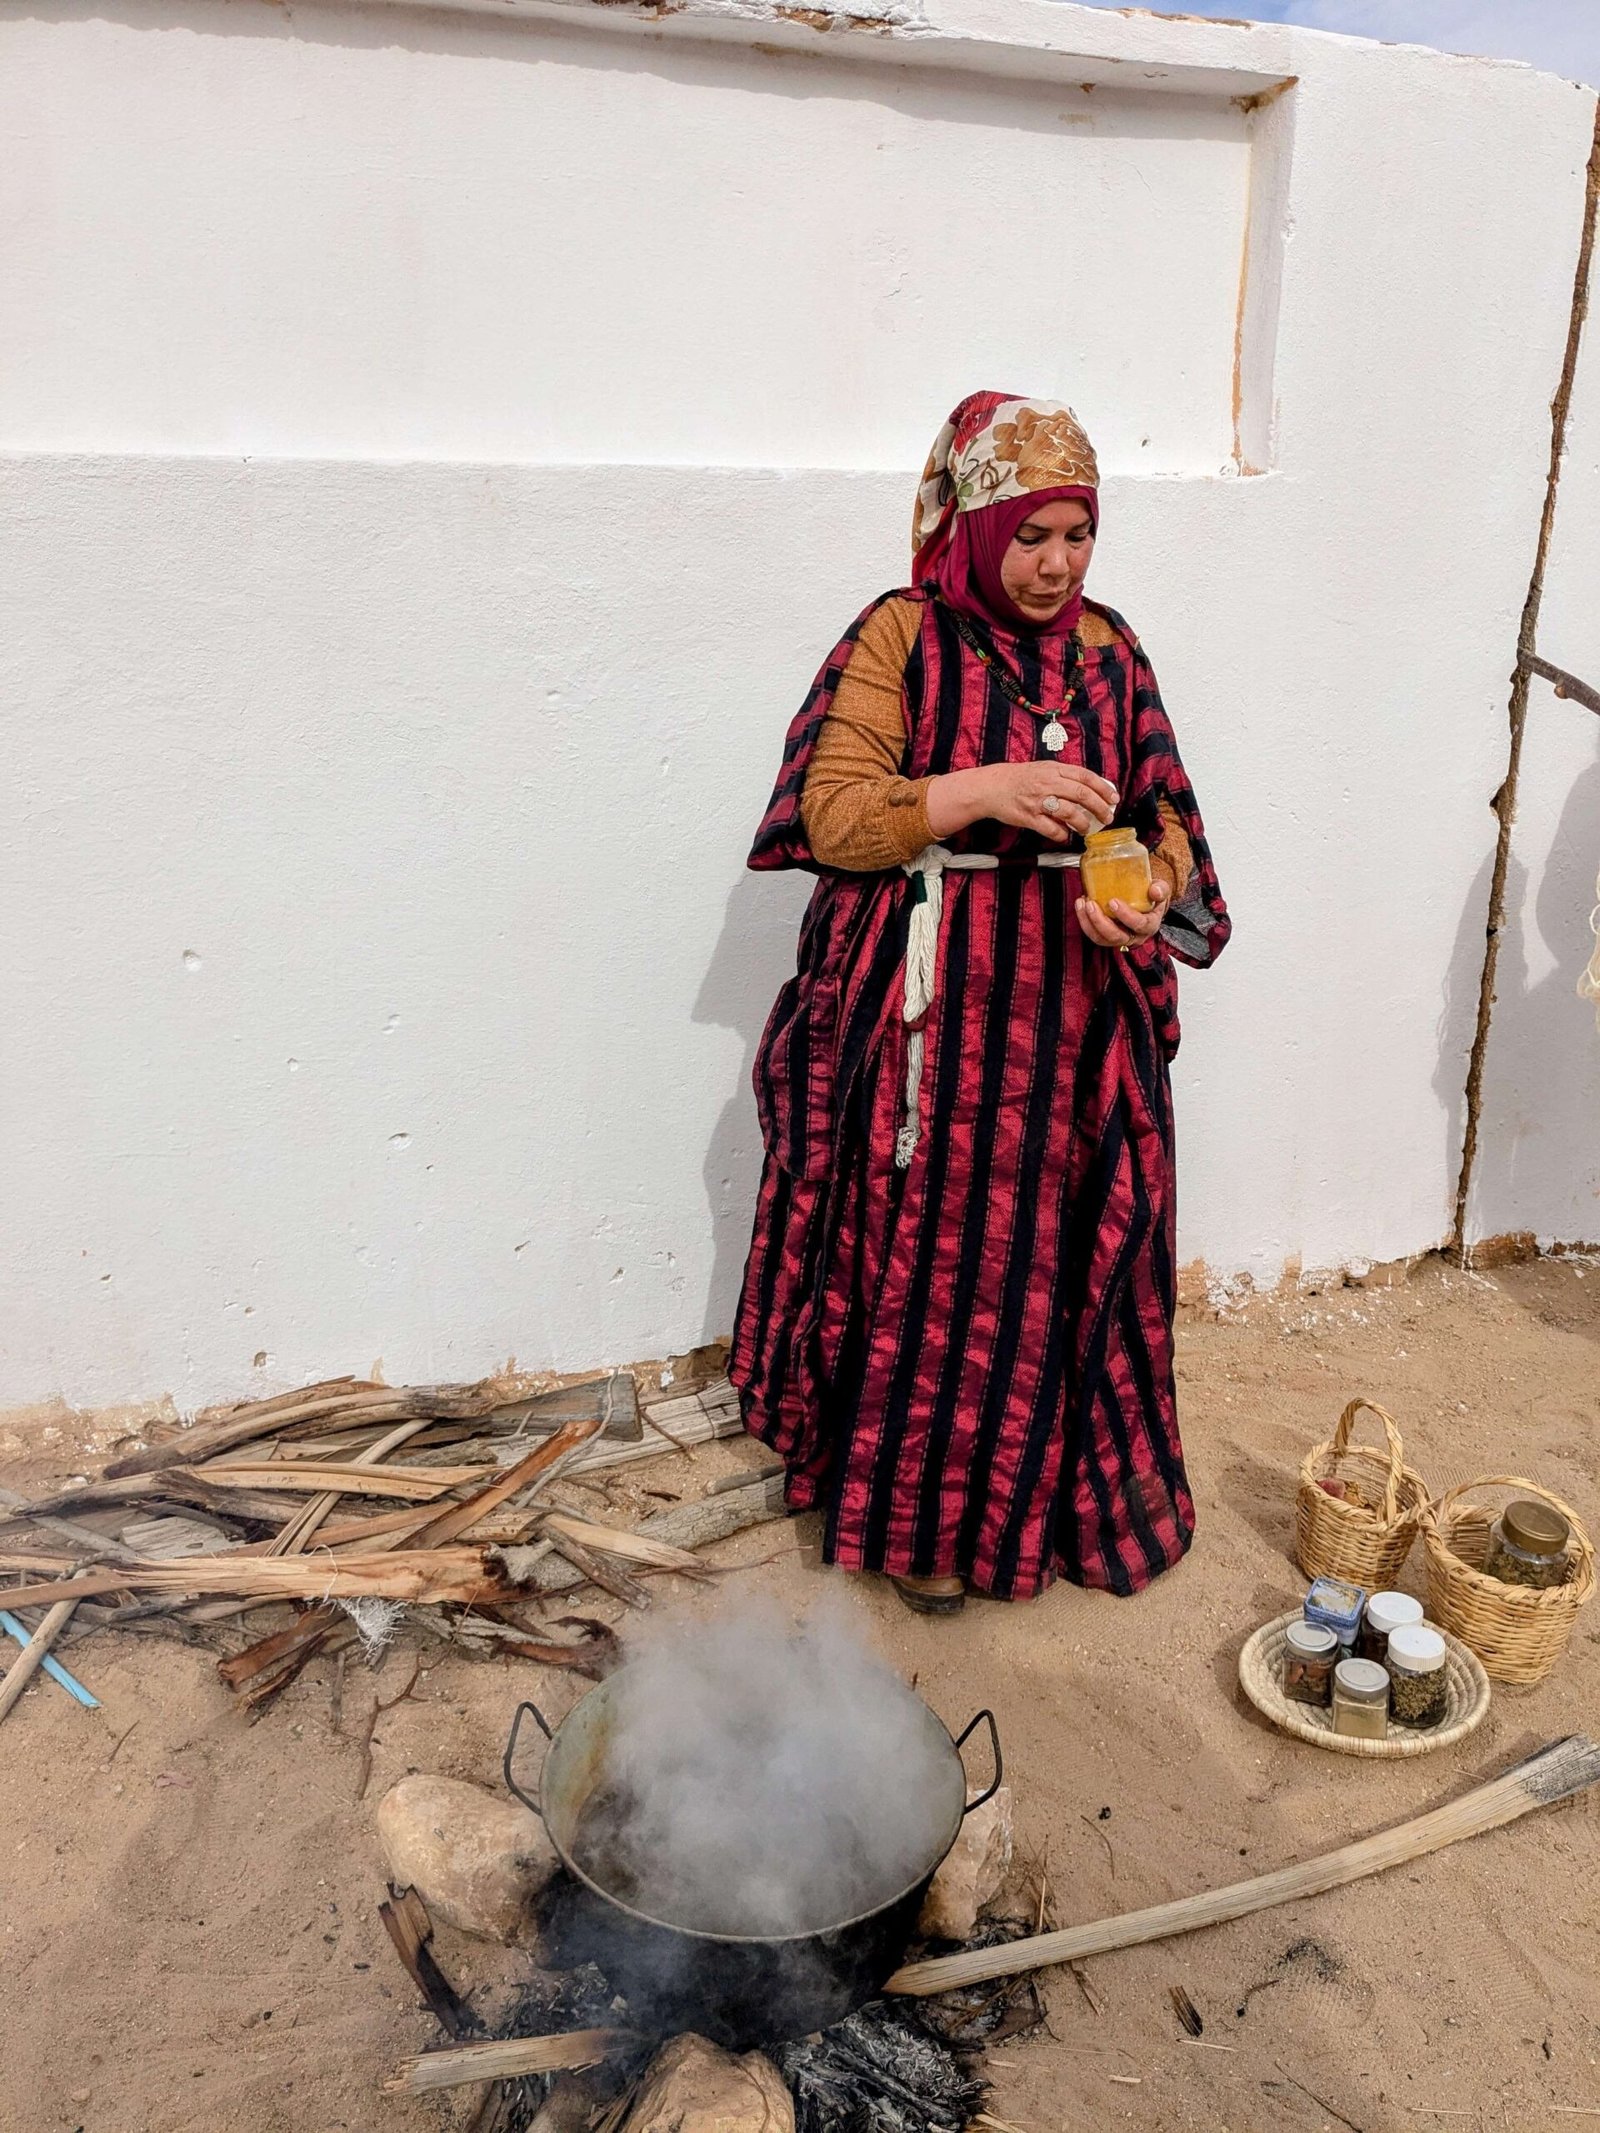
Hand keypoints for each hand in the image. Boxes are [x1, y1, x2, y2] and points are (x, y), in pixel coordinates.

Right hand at [925, 761, 1117, 845]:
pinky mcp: (1029, 817)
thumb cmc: (1020, 778)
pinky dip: (1062, 834)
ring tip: (1087, 829)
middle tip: (1107, 817)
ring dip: (1083, 823)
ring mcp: (1038, 801)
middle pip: (1082, 794)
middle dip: (1100, 808)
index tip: (1113, 798)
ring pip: (1069, 812)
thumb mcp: (1044, 769)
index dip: (1103, 788)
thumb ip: (1065, 776)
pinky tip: (1065, 835)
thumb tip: (1090, 787)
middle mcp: (1048, 783)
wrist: (992, 787)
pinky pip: (1051, 829)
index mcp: (1054, 769)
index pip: (1085, 777)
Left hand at [1076, 878, 1169, 950]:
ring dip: (1088, 922)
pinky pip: (1094, 934)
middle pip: (1116, 936)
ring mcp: (1119, 939)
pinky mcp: (1107, 937)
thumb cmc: (1152, 897)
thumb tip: (1155, 890)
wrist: (1146, 903)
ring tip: (1082, 903)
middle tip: (1091, 904)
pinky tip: (1080, 905)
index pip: (1139, 924)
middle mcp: (1135, 936)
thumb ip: (1161, 889)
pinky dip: (1084, 921)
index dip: (1126, 915)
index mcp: (1150, 925)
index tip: (1113, 902)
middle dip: (1101, 922)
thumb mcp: (1161, 890)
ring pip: (1101, 939)